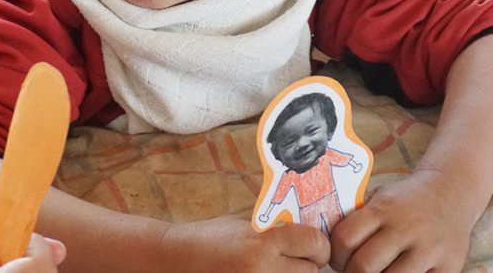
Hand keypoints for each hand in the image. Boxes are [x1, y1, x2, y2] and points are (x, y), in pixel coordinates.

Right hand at [159, 216, 329, 272]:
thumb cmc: (209, 238)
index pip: (315, 242)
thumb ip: (276, 229)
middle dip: (306, 264)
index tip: (310, 244)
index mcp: (263, 242)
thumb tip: (308, 230)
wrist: (176, 260)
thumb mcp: (244, 224)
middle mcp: (263, 269)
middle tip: (291, 259)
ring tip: (274, 268)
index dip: (317, 243)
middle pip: (311, 271)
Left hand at [328, 169, 474, 272]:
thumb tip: (325, 243)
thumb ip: (357, 218)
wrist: (452, 192)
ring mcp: (429, 249)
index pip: (344, 239)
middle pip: (364, 266)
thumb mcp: (380, 198)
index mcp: (384, 208)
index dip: (335, 255)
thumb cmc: (406, 201)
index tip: (337, 259)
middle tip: (352, 271)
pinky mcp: (448, 268)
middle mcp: (407, 227)